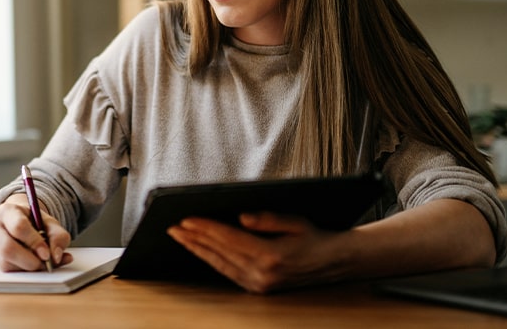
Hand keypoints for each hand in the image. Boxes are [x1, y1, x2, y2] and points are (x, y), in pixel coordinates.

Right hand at [0, 194, 72, 271]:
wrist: (19, 220)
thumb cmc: (34, 221)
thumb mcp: (50, 223)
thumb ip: (58, 237)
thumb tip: (56, 256)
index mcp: (8, 210)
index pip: (19, 227)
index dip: (34, 242)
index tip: (47, 254)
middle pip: (7, 247)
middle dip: (29, 260)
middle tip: (44, 263)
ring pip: (5, 262)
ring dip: (26, 267)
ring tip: (39, 263)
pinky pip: (4, 268)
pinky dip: (21, 270)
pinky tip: (30, 264)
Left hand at [167, 212, 342, 292]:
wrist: (334, 262)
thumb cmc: (314, 238)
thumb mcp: (295, 221)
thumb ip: (267, 219)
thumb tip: (241, 218)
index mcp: (271, 256)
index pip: (228, 239)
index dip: (205, 228)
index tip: (186, 220)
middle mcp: (262, 274)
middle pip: (219, 253)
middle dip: (194, 239)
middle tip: (173, 227)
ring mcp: (260, 284)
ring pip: (220, 265)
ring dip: (198, 250)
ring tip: (181, 238)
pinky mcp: (259, 289)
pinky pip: (228, 273)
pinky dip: (212, 260)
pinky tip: (200, 251)